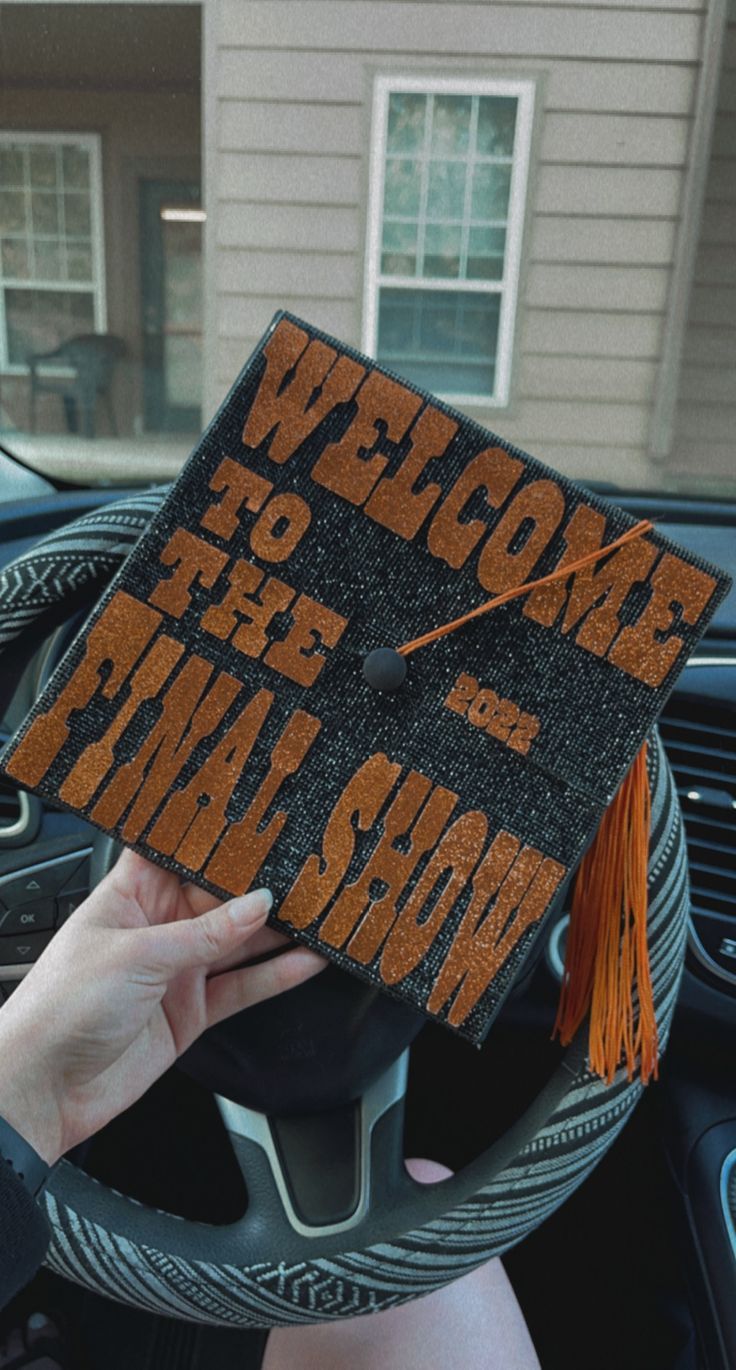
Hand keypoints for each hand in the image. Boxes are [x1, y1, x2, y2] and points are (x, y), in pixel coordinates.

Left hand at [0, 849, 325, 1164]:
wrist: (44, 1089)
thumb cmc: (61, 1008)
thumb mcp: (137, 954)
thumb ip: (204, 933)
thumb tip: (256, 904)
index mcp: (129, 897)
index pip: (179, 854)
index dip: (216, 839)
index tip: (258, 822)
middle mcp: (156, 929)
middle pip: (219, 897)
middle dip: (259, 885)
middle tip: (305, 869)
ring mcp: (176, 972)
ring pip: (238, 941)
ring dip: (277, 930)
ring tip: (320, 910)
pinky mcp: (191, 1012)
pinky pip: (243, 986)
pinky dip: (277, 975)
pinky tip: (306, 960)